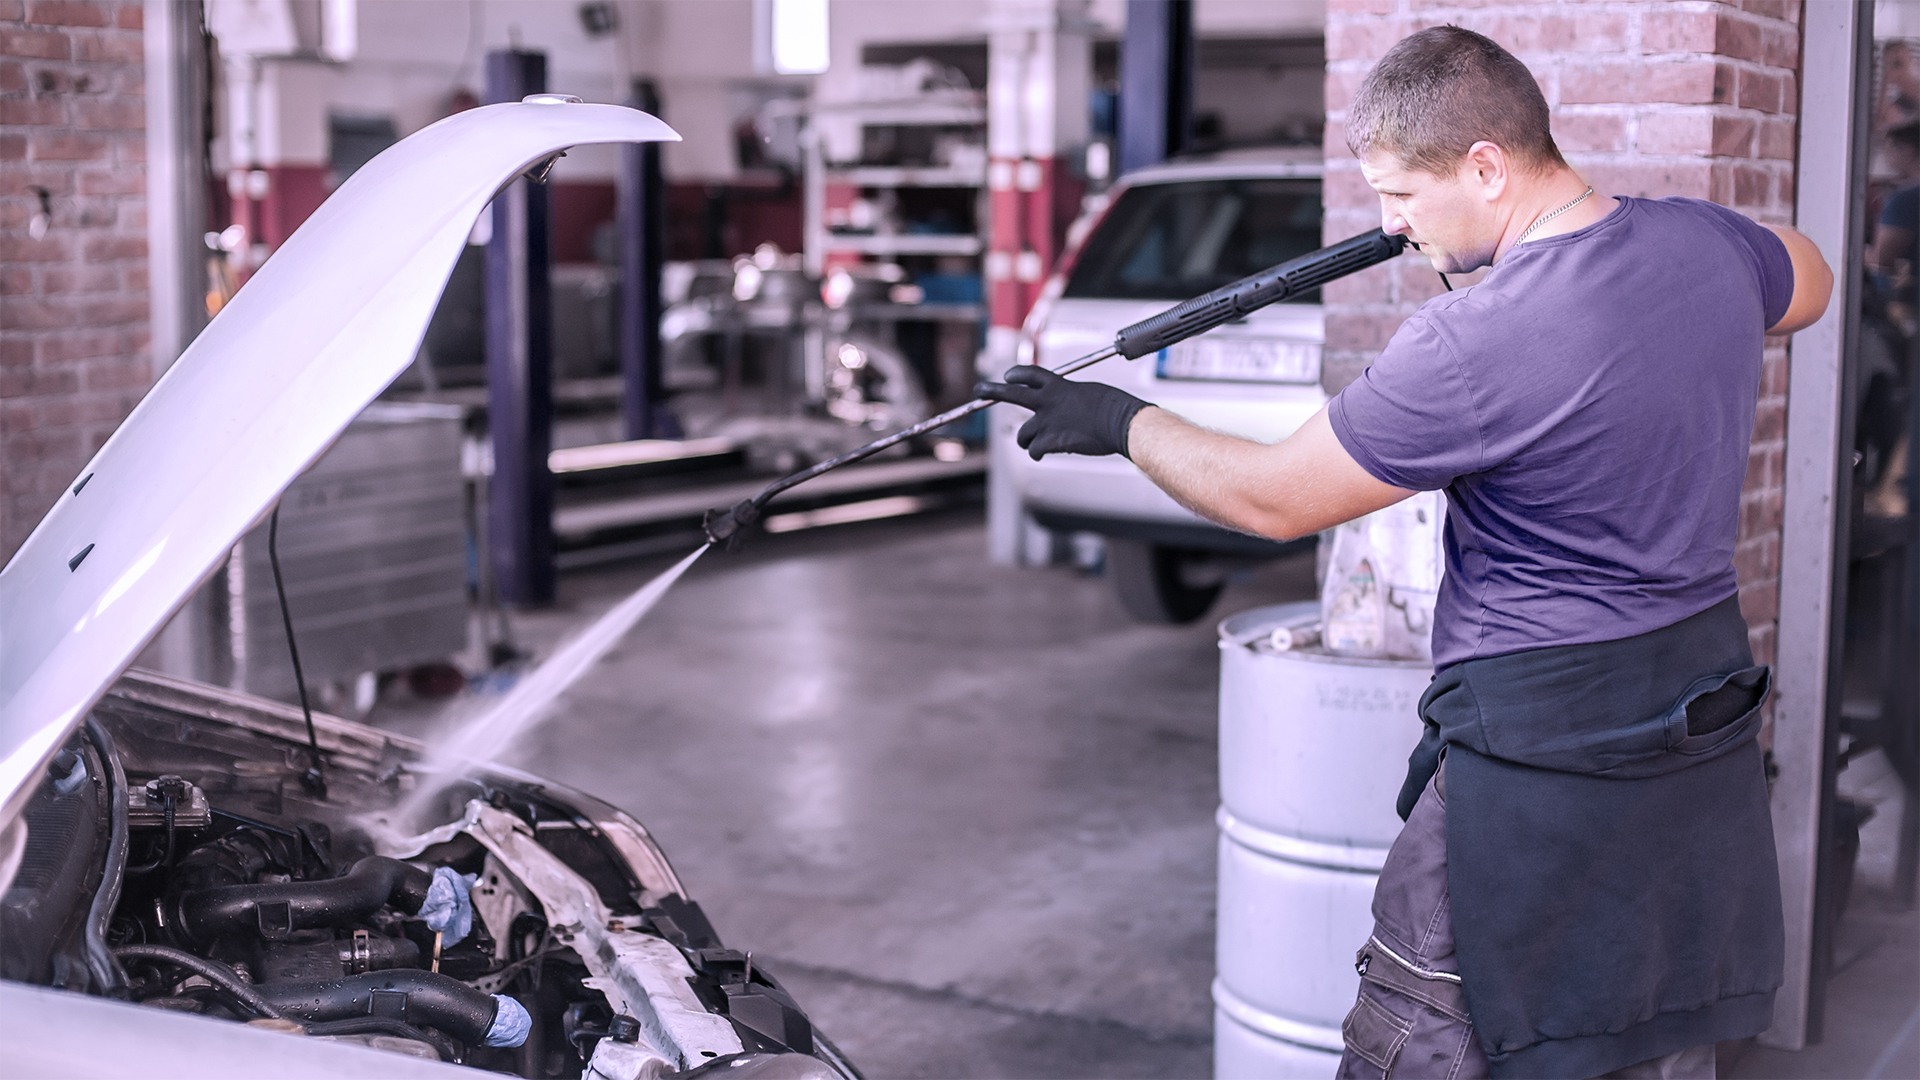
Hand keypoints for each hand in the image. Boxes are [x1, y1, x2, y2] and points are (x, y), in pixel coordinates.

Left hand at [974, 366, 1150, 459]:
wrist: (1120, 422)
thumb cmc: (1113, 408)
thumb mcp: (1089, 393)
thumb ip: (1071, 399)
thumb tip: (1068, 410)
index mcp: (1059, 386)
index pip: (1030, 374)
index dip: (1016, 374)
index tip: (1007, 377)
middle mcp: (1048, 401)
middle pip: (1012, 393)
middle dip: (992, 391)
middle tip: (979, 390)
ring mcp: (1047, 421)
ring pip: (1022, 434)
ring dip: (1026, 440)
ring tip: (1032, 444)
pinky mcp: (1050, 440)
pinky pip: (1034, 450)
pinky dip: (1037, 454)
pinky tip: (1043, 455)